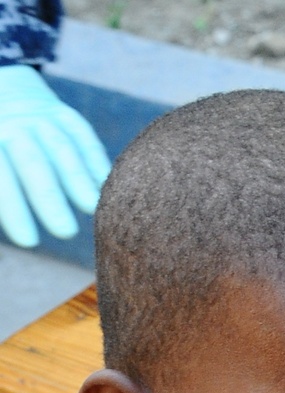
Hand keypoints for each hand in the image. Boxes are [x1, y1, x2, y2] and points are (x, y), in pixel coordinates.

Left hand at [0, 65, 110, 246]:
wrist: (4, 90)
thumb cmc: (0, 148)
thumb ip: (4, 185)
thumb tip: (16, 232)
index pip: (2, 177)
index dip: (14, 209)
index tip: (28, 241)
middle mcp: (14, 126)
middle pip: (33, 162)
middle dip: (49, 197)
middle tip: (64, 231)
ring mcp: (40, 116)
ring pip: (61, 147)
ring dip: (77, 178)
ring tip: (90, 208)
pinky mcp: (63, 114)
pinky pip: (82, 135)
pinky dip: (95, 161)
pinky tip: (104, 185)